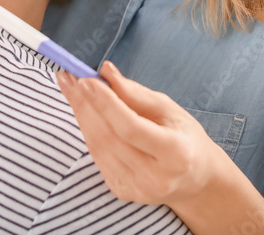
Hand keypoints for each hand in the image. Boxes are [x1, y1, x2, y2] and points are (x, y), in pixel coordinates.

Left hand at [55, 61, 226, 206]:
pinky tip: (85, 112)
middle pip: (108, 137)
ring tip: (71, 88)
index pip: (131, 127)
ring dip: (81, 115)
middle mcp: (155, 177)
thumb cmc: (184, 137)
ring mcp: (137, 189)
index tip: (85, 79)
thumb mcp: (170, 110)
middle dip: (84, 104)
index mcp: (175, 153)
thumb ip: (136, 93)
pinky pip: (97, 157)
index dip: (106, 103)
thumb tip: (106, 72)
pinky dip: (88, 131)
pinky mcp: (122, 192)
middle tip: (67, 76)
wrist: (195, 180)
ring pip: (97, 147)